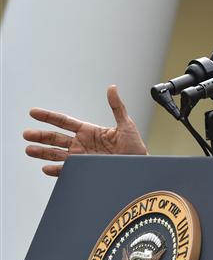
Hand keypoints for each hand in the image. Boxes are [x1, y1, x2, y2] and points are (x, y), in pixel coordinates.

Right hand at [24, 85, 147, 176]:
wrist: (139, 167)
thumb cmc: (134, 146)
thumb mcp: (126, 124)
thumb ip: (117, 106)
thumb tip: (112, 87)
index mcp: (89, 131)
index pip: (64, 122)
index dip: (49, 117)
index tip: (33, 112)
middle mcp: (82, 144)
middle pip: (56, 138)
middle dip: (41, 136)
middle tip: (26, 134)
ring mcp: (81, 158)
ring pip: (57, 154)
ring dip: (43, 152)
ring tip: (29, 150)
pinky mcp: (84, 171)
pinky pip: (67, 170)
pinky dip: (57, 169)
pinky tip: (47, 168)